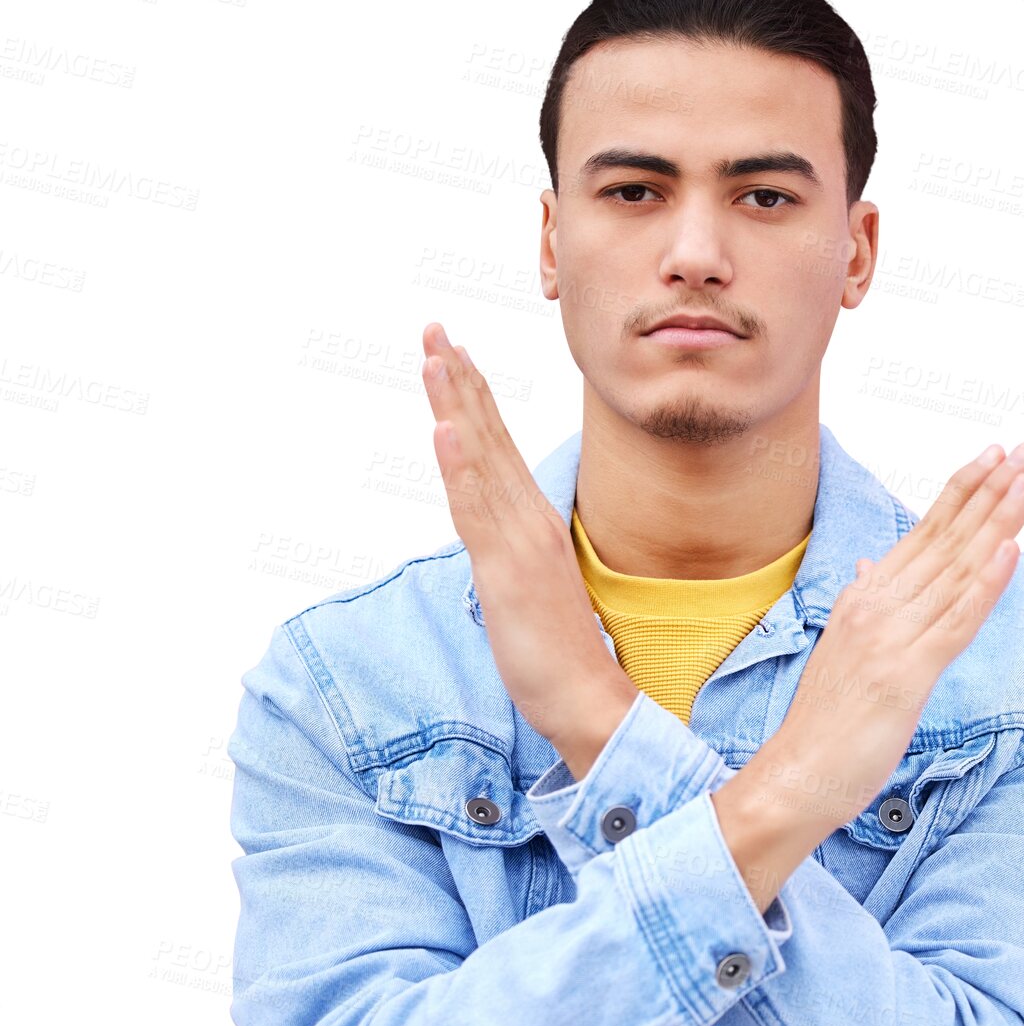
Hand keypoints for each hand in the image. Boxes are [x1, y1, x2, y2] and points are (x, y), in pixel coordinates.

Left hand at [419, 322, 636, 765]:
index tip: (453, 354)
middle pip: (489, 437)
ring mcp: (518, 542)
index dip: (474, 398)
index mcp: (534, 522)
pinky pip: (477, 509)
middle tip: (435, 329)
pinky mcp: (505, 569)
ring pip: (481, 460)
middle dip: (459, 380)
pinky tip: (446, 429)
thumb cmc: (560, 651)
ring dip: (457, 404)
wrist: (587, 696)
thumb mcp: (530, 589)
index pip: (499, 447)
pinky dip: (461, 466)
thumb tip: (495, 542)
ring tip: (437, 355)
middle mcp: (529, 520)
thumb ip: (514, 555)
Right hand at [713, 442, 1023, 905]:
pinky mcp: (908, 673)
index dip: (961, 492)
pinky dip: (986, 584)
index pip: (923, 534)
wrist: (795, 774)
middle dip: (990, 490)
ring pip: (956, 569)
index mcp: (865, 598)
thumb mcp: (843, 650)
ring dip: (998, 521)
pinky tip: (1011, 550)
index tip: (994, 457)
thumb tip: (869, 569)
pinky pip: (956, 621)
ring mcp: (893, 637)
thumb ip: (863, 604)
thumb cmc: (825, 720)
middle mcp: (878, 606)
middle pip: (945, 538)